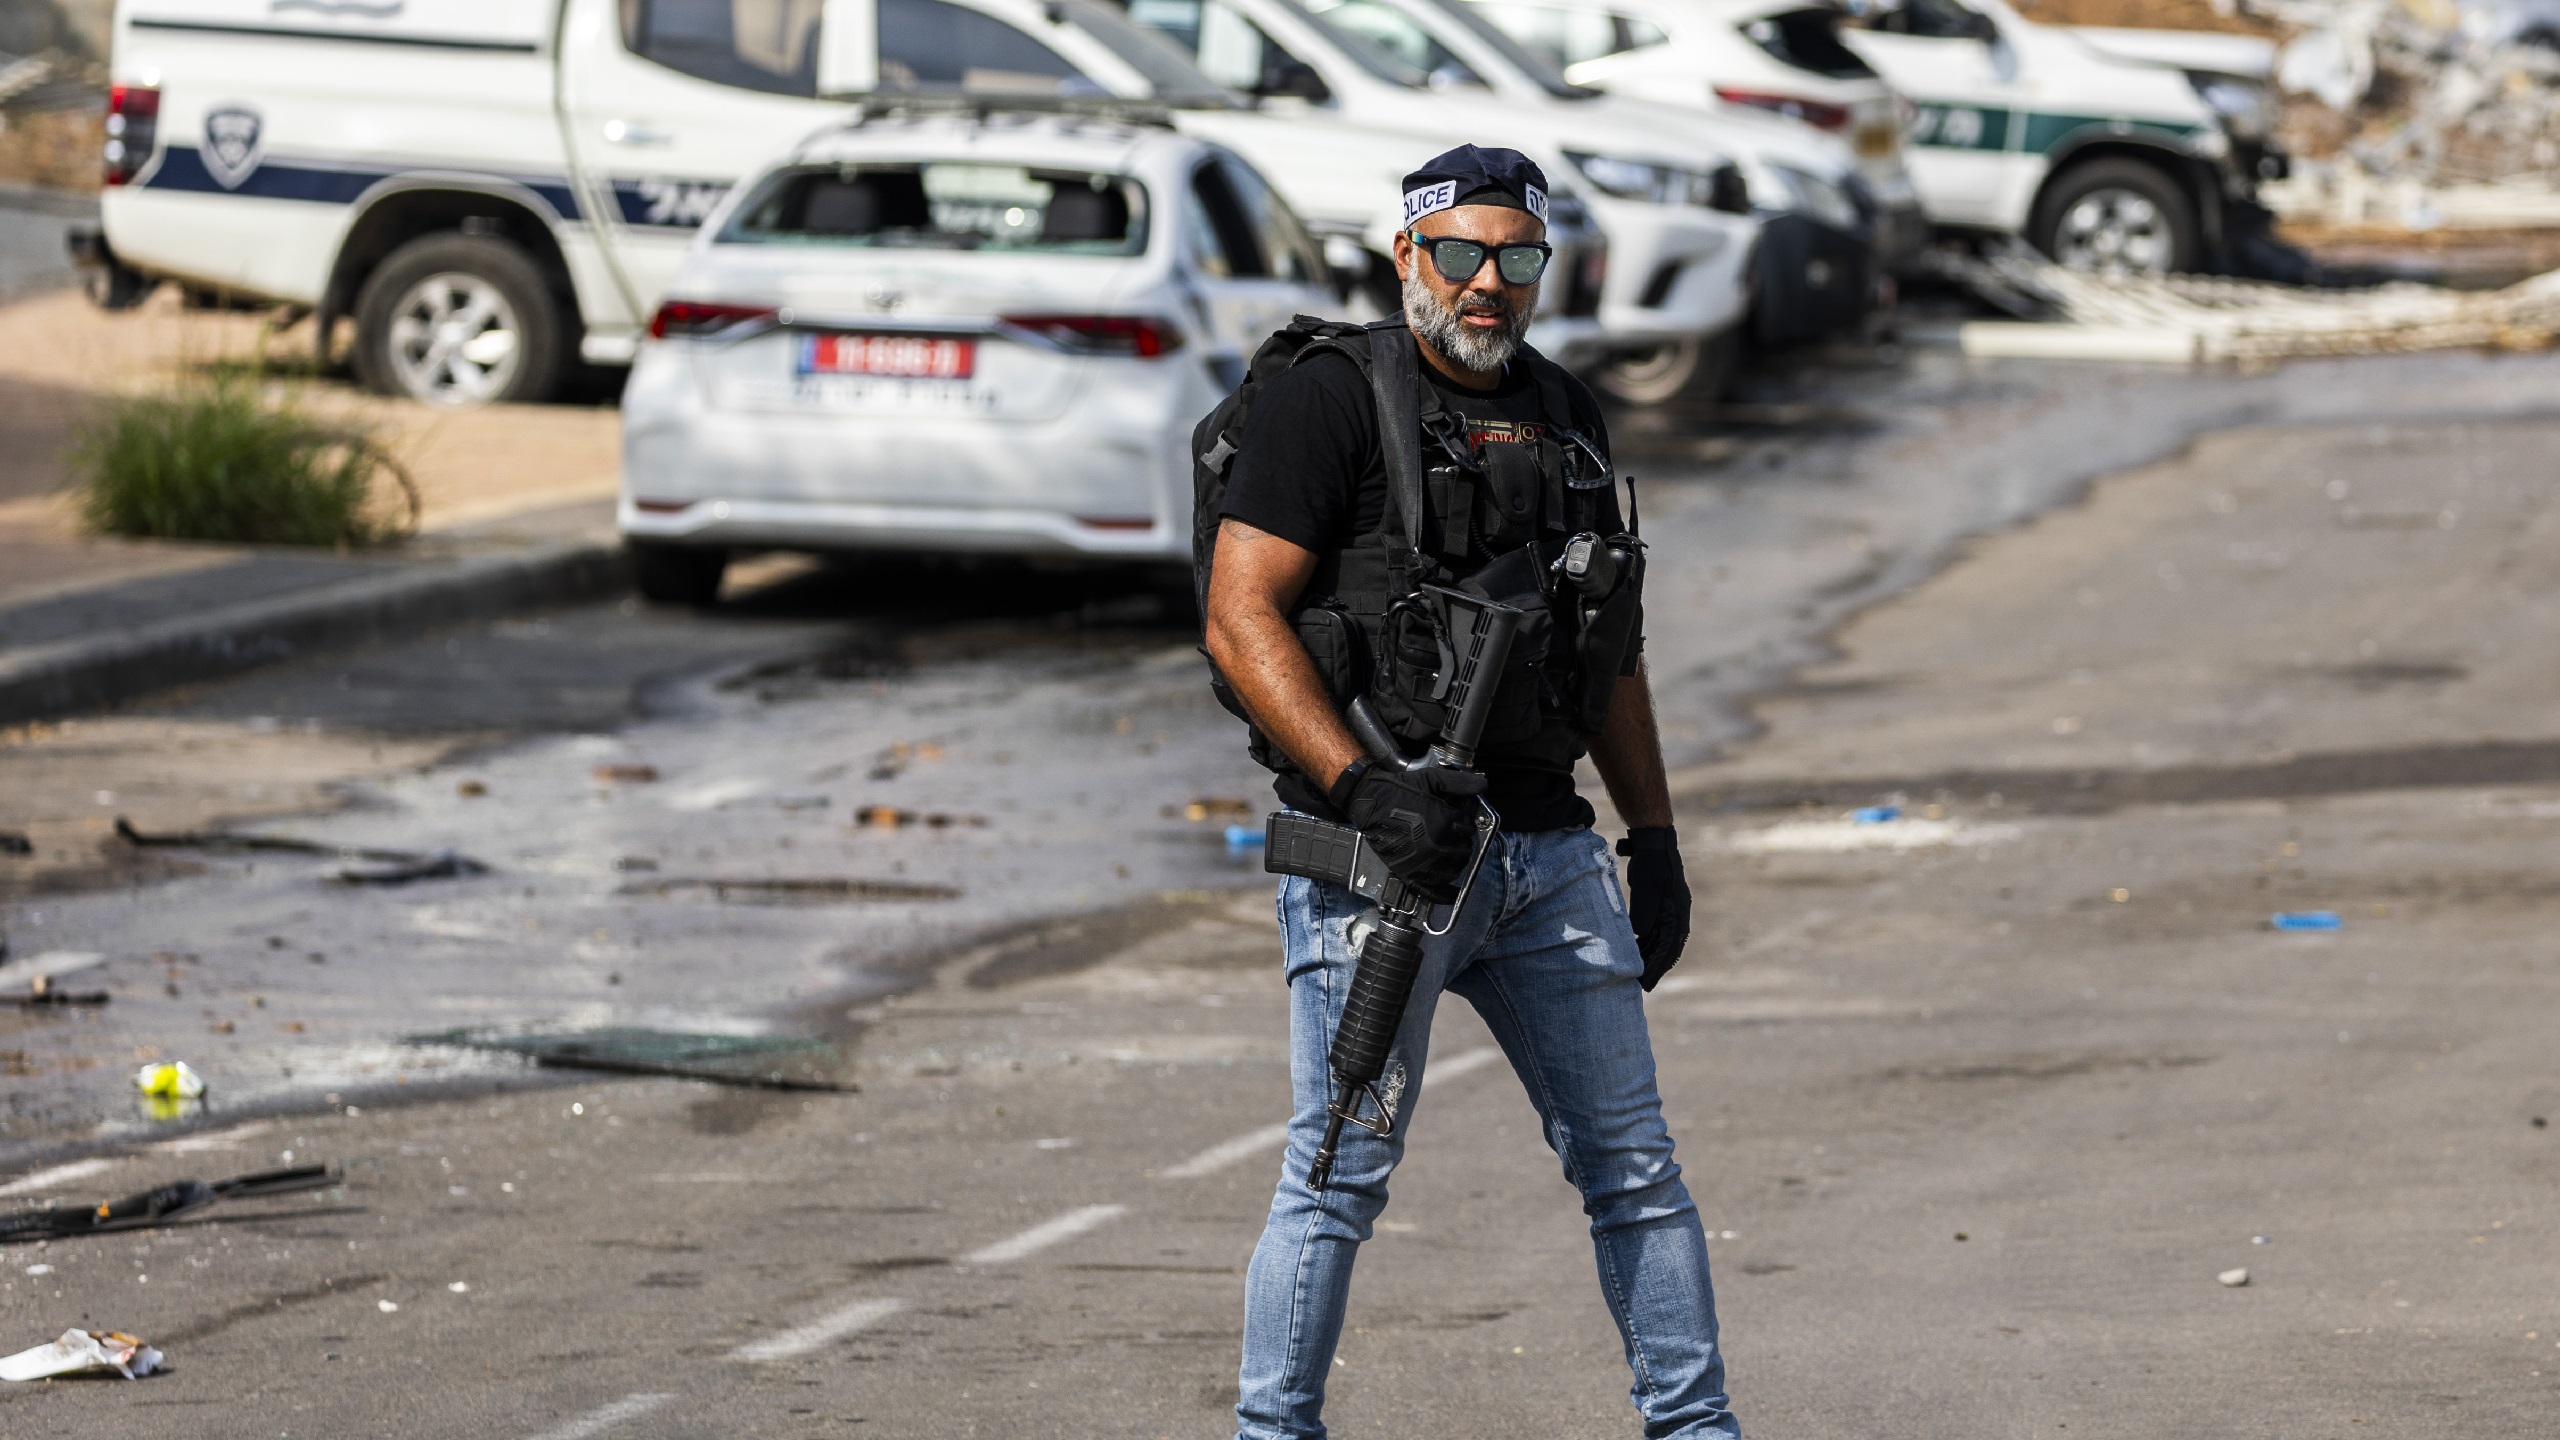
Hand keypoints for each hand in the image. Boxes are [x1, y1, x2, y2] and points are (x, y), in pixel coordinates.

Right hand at [1340, 761, 1487, 896]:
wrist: (1370, 804)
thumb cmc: (1399, 791)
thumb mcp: (1432, 779)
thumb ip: (1459, 782)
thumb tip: (1482, 785)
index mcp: (1445, 823)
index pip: (1468, 828)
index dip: (1463, 822)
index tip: (1456, 819)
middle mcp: (1437, 846)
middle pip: (1464, 850)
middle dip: (1461, 842)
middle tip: (1452, 835)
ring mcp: (1423, 863)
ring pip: (1454, 869)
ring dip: (1456, 862)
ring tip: (1449, 853)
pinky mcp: (1410, 874)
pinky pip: (1433, 892)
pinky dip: (1445, 895)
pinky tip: (1453, 893)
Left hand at [1617, 827, 1690, 989]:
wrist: (1652, 843)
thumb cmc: (1651, 864)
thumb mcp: (1646, 888)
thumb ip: (1644, 911)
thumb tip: (1640, 934)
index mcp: (1678, 913)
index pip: (1670, 948)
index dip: (1659, 967)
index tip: (1647, 984)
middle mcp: (1676, 915)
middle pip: (1666, 948)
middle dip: (1654, 967)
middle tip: (1640, 986)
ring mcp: (1668, 911)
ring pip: (1659, 941)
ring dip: (1649, 956)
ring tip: (1635, 973)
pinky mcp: (1658, 906)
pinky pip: (1654, 931)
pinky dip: (1645, 943)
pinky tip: (1633, 951)